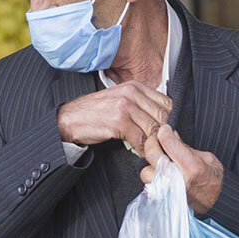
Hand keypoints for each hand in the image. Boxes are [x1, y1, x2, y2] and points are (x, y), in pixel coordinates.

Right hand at [56, 82, 171, 151]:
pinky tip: (139, 151)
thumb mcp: (119, 99)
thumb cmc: (94, 112)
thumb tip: (160, 118)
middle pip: (162, 116)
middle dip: (162, 132)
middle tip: (159, 142)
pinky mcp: (119, 121)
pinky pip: (140, 139)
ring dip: (153, 142)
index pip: (166, 102)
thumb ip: (139, 104)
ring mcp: (125, 106)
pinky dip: (142, 149)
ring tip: (150, 148)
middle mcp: (132, 93)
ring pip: (153, 128)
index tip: (163, 130)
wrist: (70, 118)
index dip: (167, 119)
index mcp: (135, 86)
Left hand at [140, 125, 223, 214]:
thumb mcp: (208, 158)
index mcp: (192, 167)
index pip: (169, 143)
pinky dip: (151, 175)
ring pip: (146, 171)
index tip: (165, 129)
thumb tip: (172, 135)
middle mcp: (177, 178)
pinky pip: (148, 183)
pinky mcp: (162, 197)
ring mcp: (167, 190)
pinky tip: (159, 171)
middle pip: (152, 154)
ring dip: (150, 163)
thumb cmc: (214, 180)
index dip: (164, 132)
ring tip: (158, 159)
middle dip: (152, 141)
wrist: (216, 203)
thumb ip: (187, 148)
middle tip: (156, 138)